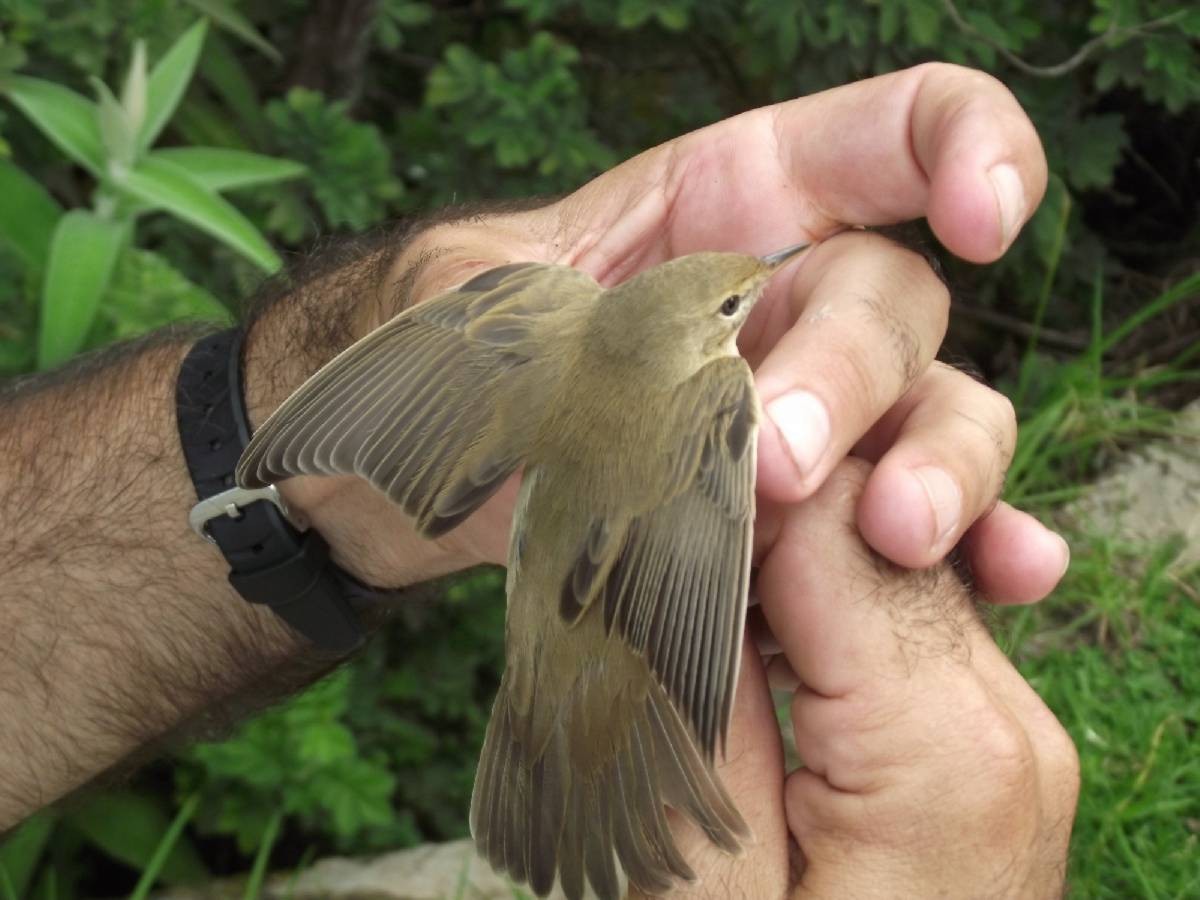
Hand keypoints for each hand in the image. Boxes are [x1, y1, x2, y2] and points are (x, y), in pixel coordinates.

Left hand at [250, 63, 1066, 598]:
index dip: (969, 149)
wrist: (421, 475)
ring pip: (939, 413)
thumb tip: (675, 383)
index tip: (984, 218)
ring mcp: (812, 411)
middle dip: (854, 381)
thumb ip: (570, 318)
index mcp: (733, 199)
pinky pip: (914, 525)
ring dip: (940, 470)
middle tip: (776, 466)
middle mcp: (793, 300)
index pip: (896, 134)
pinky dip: (975, 545)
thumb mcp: (483, 305)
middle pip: (898, 306)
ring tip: (900, 536)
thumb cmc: (446, 356)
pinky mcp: (807, 516)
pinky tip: (1007, 577)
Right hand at [650, 460, 1078, 897]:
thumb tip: (684, 556)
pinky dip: (819, 609)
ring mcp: (1006, 735)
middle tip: (643, 523)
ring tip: (680, 572)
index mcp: (941, 746)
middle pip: (868, 535)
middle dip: (754, 511)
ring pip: (883, 572)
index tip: (637, 480)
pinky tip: (746, 626)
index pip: (831, 526)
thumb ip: (701, 705)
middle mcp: (1002, 720)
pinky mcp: (982, 751)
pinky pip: (900, 633)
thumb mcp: (701, 883)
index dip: (728, 484)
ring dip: (781, 558)